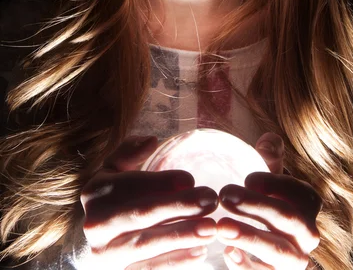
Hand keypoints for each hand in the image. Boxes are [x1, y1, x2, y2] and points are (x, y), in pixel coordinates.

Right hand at [80, 135, 218, 268]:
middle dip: (179, 207)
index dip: (162, 182)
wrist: (97, 246)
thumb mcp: (113, 172)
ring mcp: (107, 255)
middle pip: (142, 215)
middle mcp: (97, 225)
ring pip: (147, 245)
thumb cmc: (114, 201)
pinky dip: (175, 262)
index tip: (192, 179)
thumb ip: (129, 152)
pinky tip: (200, 253)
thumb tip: (152, 140)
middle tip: (211, 199)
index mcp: (96, 193)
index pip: (131, 185)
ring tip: (211, 228)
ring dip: (182, 236)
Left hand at [216, 133, 321, 268]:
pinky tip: (228, 254)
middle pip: (288, 219)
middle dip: (257, 206)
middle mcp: (307, 235)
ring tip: (222, 227)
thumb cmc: (265, 204)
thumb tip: (268, 141)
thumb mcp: (269, 180)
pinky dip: (247, 267)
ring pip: (278, 251)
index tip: (248, 178)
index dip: (277, 185)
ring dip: (250, 237)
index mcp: (307, 206)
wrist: (263, 248)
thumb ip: (270, 158)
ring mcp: (294, 261)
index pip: (302, 193)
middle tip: (224, 194)